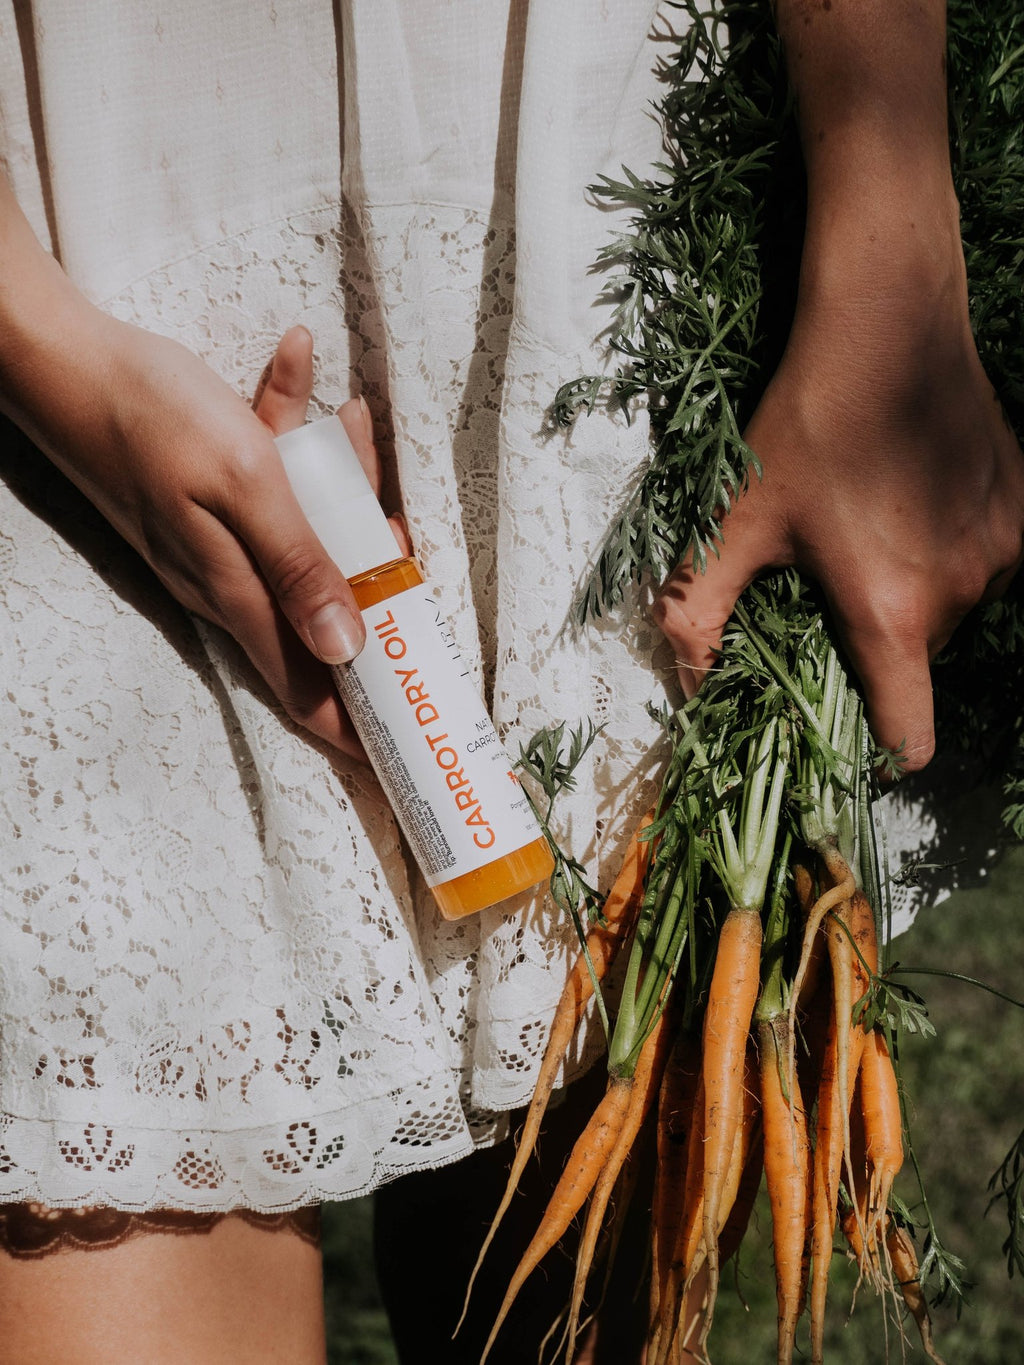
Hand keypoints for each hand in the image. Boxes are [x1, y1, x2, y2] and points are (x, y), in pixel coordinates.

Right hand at [9, 310, 383, 756]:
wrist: (60, 361)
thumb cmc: (151, 414)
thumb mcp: (244, 483)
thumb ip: (297, 565)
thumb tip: (344, 647)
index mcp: (238, 590)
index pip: (306, 685)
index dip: (352, 726)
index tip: (398, 756)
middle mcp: (228, 579)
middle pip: (322, 604)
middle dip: (375, 583)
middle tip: (404, 541)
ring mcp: (216, 542)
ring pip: (304, 532)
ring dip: (339, 482)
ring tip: (353, 419)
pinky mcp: (206, 501)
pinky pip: (269, 482)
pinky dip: (292, 433)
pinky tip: (295, 367)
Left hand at [654, 231, 1023, 771]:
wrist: (888, 321)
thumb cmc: (805, 424)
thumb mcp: (732, 520)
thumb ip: (697, 612)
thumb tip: (687, 686)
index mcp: (891, 613)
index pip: (910, 735)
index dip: (880, 750)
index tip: (854, 738)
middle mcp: (960, 592)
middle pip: (917, 659)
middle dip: (873, 638)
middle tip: (830, 581)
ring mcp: (1003, 549)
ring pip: (950, 608)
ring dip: (911, 590)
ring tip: (868, 526)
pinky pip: (983, 560)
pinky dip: (946, 549)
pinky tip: (908, 497)